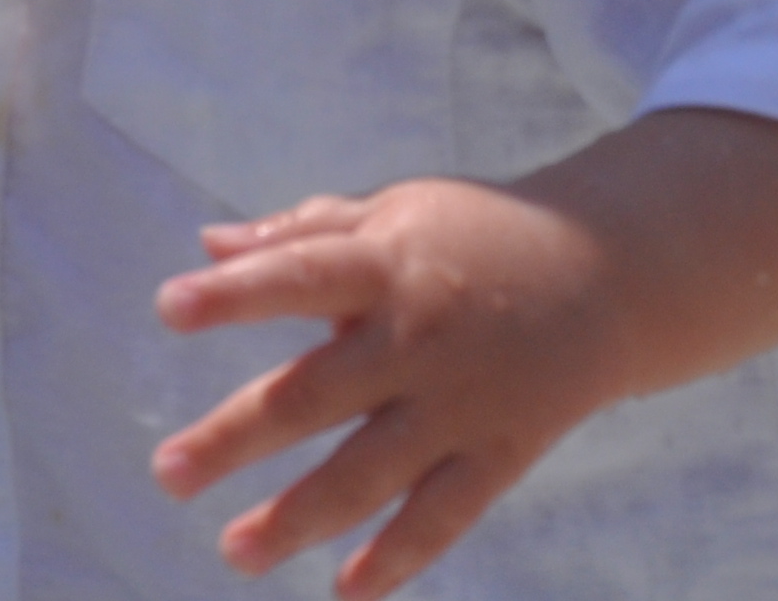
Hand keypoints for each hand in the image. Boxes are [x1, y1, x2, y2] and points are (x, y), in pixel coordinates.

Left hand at [151, 177, 637, 597]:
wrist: (610, 273)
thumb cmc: (478, 237)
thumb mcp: (395, 214)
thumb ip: (304, 234)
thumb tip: (210, 245)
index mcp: (388, 262)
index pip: (301, 273)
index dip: (236, 293)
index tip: (167, 307)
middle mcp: (420, 335)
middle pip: (317, 392)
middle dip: (238, 435)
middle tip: (168, 473)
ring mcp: (462, 401)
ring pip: (371, 470)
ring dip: (299, 515)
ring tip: (235, 549)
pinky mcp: (501, 451)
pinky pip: (445, 514)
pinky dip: (399, 555)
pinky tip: (346, 589)